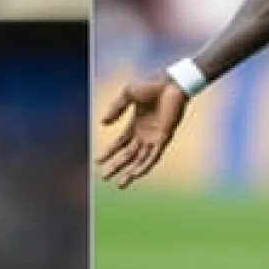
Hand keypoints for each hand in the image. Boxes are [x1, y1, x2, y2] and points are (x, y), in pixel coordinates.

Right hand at [96, 74, 189, 188]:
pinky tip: (135, 175)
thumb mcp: (127, 94)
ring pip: (140, 160)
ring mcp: (154, 137)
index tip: (97, 161)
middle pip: (128, 155)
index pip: (120, 143)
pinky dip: (144, 166)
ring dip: (130, 172)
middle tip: (104, 177)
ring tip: (120, 184)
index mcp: (136, 124)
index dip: (109, 152)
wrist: (171, 83)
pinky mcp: (164, 138)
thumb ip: (116, 108)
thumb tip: (102, 123)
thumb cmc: (151, 85)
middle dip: (116, 166)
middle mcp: (145, 133)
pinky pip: (154, 157)